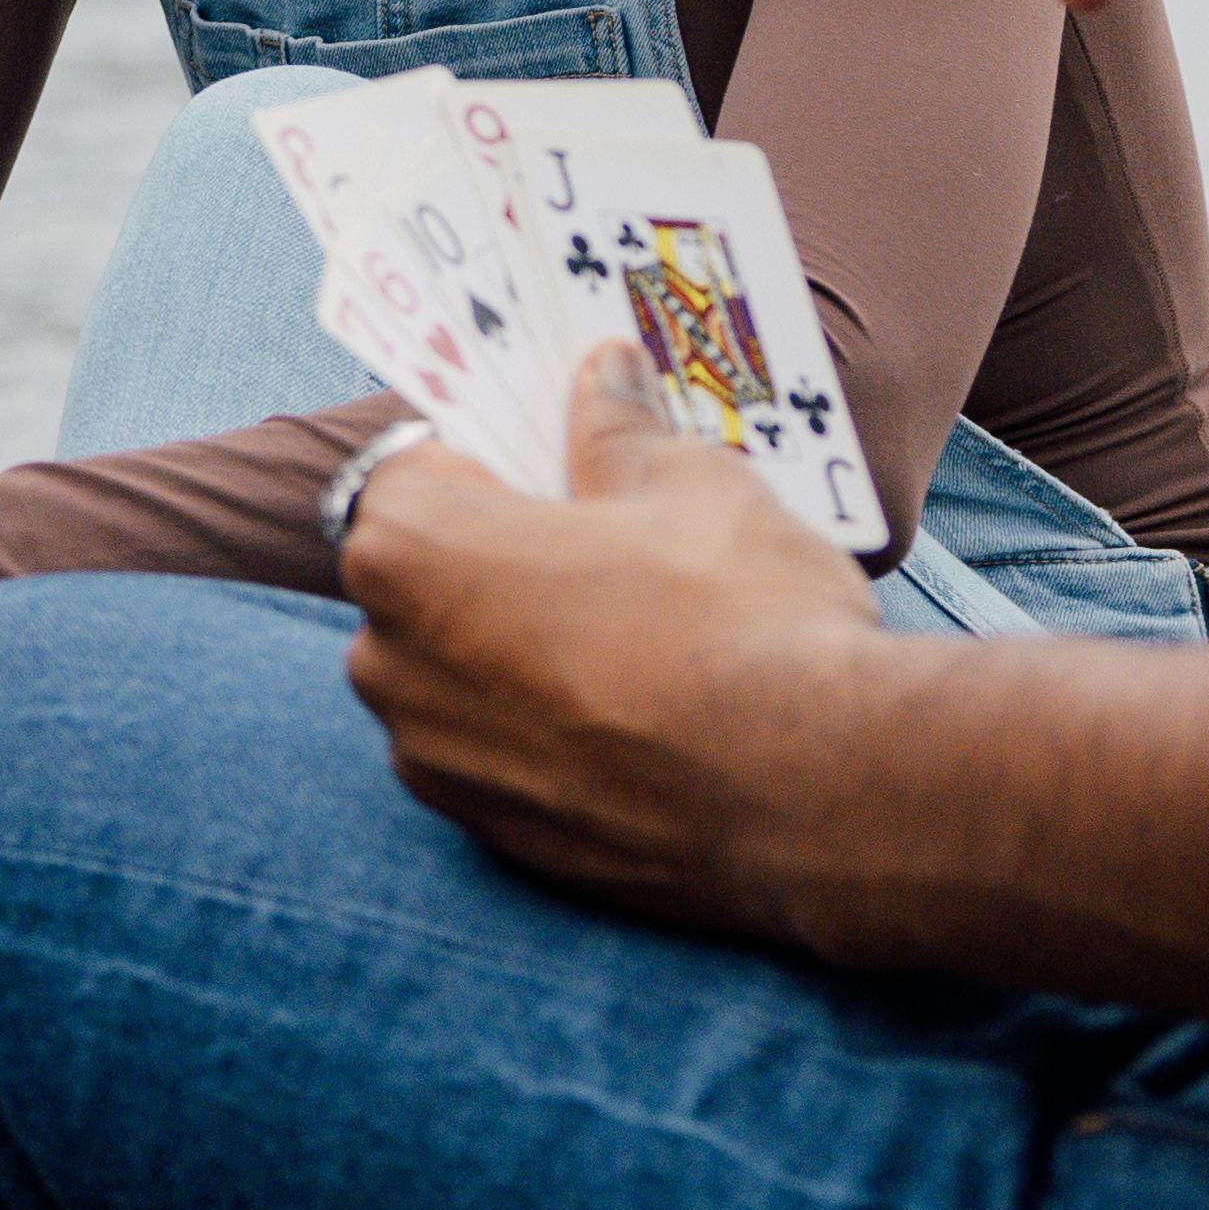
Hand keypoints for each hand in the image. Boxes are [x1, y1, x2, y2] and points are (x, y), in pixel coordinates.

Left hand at [335, 342, 894, 932]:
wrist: (818, 790)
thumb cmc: (742, 616)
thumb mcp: (689, 480)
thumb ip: (619, 426)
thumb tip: (604, 371)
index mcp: (410, 547)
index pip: (413, 471)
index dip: (491, 464)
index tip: (557, 471)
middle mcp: (389, 660)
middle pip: (427, 579)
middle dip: (499, 561)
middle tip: (611, 556)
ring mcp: (435, 761)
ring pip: (460, 677)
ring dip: (519, 654)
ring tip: (640, 645)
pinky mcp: (490, 838)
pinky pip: (500, 759)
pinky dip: (548, 738)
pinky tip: (642, 725)